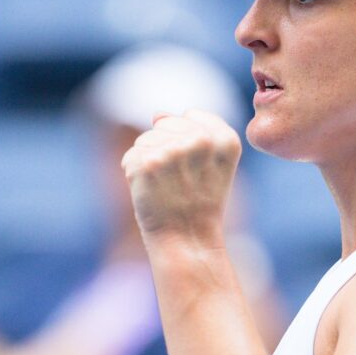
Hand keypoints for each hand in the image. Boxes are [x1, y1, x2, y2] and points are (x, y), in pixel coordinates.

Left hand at [121, 109, 241, 240]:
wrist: (187, 240)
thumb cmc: (198, 203)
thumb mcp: (211, 164)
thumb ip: (194, 131)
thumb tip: (157, 114)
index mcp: (225, 139)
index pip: (192, 116)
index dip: (188, 142)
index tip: (197, 169)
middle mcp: (201, 140)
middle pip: (166, 124)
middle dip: (166, 148)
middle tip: (179, 181)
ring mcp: (172, 150)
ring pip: (146, 139)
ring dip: (149, 161)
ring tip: (166, 187)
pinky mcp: (146, 162)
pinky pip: (131, 156)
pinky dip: (134, 174)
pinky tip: (152, 192)